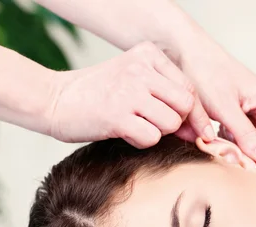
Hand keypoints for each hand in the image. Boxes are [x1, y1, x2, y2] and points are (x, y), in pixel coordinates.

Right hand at [46, 41, 214, 147]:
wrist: (54, 100)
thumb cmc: (99, 94)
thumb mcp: (135, 83)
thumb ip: (168, 100)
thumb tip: (200, 131)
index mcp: (148, 54)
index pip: (189, 88)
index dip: (192, 113)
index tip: (189, 129)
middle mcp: (140, 69)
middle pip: (185, 105)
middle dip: (176, 123)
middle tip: (154, 125)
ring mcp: (129, 91)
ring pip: (171, 123)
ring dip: (157, 133)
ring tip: (135, 125)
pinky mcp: (117, 115)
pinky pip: (151, 138)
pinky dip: (141, 142)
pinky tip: (124, 132)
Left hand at [173, 37, 255, 169]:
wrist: (190, 55)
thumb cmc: (207, 73)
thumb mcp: (225, 106)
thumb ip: (245, 134)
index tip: (237, 160)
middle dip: (248, 159)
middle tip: (221, 153)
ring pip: (255, 153)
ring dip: (237, 154)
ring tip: (215, 144)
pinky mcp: (244, 123)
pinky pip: (243, 146)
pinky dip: (229, 148)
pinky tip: (213, 139)